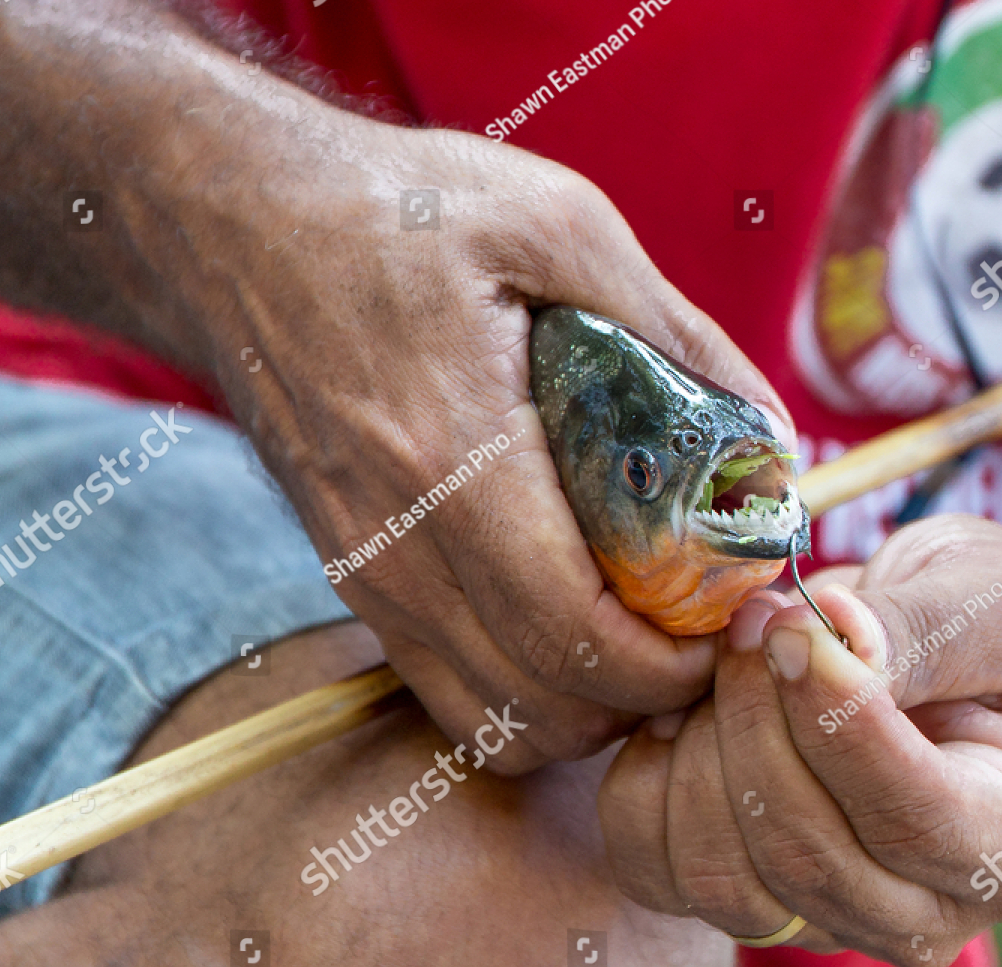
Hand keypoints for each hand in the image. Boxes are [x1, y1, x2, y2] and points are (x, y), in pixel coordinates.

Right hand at [172, 107, 793, 771]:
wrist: (230, 225)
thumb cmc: (394, 212)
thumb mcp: (557, 224)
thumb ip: (674, 331)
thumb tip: (770, 434)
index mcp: (451, 456)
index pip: (574, 633)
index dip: (671, 664)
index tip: (732, 624)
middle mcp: (396, 544)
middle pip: (544, 701)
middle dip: (648, 696)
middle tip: (710, 633)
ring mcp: (366, 574)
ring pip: (496, 719)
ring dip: (592, 706)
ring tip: (652, 639)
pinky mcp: (354, 580)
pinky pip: (450, 690)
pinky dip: (531, 694)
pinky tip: (578, 632)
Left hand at [598, 515, 1001, 966]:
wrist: (953, 656)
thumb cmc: (991, 627)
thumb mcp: (989, 595)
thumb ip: (922, 625)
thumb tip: (836, 635)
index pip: (917, 820)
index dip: (838, 726)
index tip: (790, 631)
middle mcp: (930, 913)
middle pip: (809, 855)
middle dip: (757, 721)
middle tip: (752, 618)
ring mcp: (833, 921)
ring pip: (727, 876)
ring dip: (702, 748)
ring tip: (728, 654)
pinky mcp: (749, 903)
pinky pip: (660, 869)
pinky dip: (649, 780)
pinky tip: (685, 708)